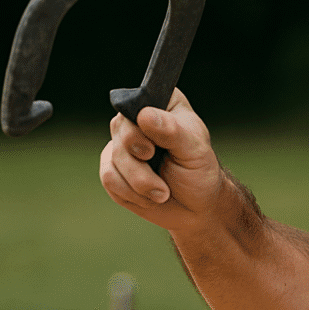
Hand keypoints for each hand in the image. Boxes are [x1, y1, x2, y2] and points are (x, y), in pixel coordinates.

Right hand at [100, 88, 223, 232]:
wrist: (195, 207)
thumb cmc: (199, 172)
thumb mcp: (194, 151)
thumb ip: (172, 132)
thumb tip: (144, 115)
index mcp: (162, 103)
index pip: (138, 103)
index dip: (141, 128)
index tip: (152, 151)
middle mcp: (137, 118)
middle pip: (121, 132)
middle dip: (141, 165)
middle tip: (163, 181)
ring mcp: (122, 142)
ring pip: (113, 158)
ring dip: (139, 183)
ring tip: (162, 193)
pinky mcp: (112, 165)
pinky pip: (109, 177)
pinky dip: (130, 193)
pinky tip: (149, 197)